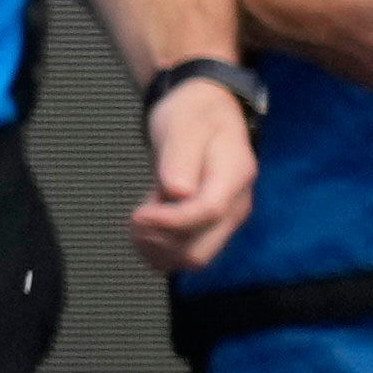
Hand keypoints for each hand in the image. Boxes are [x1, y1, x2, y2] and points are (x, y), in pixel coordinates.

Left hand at [132, 67, 259, 272]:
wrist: (206, 114)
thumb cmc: (194, 115)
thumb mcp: (184, 124)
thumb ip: (180, 157)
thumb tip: (178, 191)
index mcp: (235, 175)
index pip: (207, 212)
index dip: (168, 220)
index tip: (137, 213)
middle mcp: (236, 204)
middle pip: (200, 249)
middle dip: (159, 240)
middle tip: (135, 215)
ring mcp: (225, 220)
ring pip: (192, 259)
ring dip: (156, 247)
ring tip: (140, 216)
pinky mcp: (211, 228)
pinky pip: (185, 255)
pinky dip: (159, 249)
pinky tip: (147, 224)